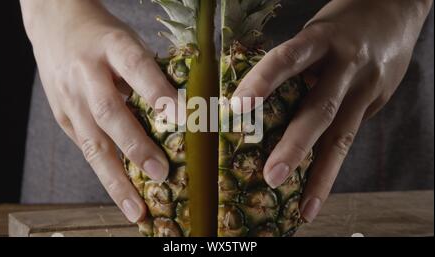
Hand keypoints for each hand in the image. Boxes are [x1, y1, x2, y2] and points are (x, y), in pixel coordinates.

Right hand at [20, 0, 177, 222]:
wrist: (55, 24)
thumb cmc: (104, 36)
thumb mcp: (129, 41)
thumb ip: (150, 72)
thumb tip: (183, 111)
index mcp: (112, 46)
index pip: (136, 67)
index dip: (157, 91)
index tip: (181, 116)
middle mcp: (87, 73)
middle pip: (109, 112)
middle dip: (136, 146)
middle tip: (161, 172)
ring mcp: (70, 98)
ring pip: (92, 143)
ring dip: (116, 179)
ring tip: (137, 208)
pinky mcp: (62, 117)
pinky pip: (86, 149)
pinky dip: (105, 173)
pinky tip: (122, 194)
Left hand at [232, 0, 432, 221]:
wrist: (395, 10)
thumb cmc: (341, 25)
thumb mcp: (314, 33)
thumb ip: (293, 65)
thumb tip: (258, 103)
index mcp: (320, 40)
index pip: (287, 60)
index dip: (262, 82)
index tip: (237, 107)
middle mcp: (346, 66)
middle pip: (320, 109)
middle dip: (295, 146)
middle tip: (271, 176)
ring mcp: (365, 87)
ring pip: (342, 136)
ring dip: (321, 175)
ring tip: (305, 207)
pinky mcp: (376, 103)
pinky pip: (349, 137)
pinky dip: (331, 165)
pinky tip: (317, 190)